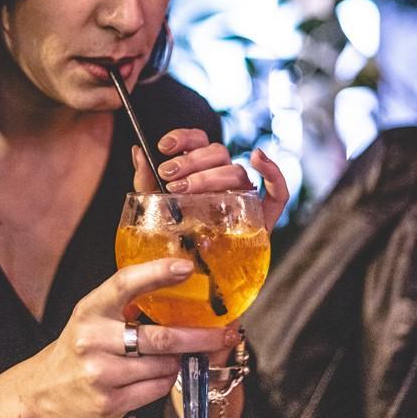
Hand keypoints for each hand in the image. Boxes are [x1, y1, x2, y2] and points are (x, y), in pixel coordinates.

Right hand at [28, 258, 241, 417]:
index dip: (157, 273)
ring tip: (178, 357)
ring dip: (180, 362)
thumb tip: (180, 288)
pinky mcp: (110, 403)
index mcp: (90, 309)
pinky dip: (168, 381)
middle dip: (201, 337)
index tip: (188, 267)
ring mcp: (101, 374)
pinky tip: (162, 374)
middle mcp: (93, 339)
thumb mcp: (93, 316)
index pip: (125, 283)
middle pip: (160, 337)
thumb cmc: (79, 347)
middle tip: (225, 333)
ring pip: (164, 366)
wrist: (43, 391)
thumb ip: (126, 304)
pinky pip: (157, 389)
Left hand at [132, 130, 288, 232]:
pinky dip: (274, 174)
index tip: (163, 146)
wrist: (183, 280)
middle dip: (191, 161)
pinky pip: (278, 194)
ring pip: (237, 172)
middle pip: (219, 154)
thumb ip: (145, 180)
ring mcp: (243, 199)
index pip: (201, 141)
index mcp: (200, 172)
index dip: (185, 138)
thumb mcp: (153, 207)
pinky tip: (258, 158)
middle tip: (168, 175)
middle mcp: (223, 181)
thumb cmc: (171, 240)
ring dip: (209, 175)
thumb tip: (138, 151)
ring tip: (182, 189)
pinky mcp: (261, 221)